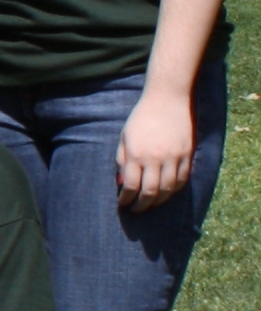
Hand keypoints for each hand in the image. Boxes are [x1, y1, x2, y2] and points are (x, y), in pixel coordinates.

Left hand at [116, 84, 195, 211]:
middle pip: (150, 192)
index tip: (122, 204)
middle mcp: (156, 158)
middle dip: (142, 205)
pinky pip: (182, 179)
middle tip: (136, 210)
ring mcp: (174, 157)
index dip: (126, 199)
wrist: (167, 100)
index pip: (131, 186)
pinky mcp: (188, 155)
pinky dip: (174, 190)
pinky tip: (166, 193)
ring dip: (159, 201)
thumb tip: (123, 183)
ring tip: (150, 205)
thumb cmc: (141, 118)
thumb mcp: (124, 137)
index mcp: (136, 154)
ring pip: (168, 189)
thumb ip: (123, 160)